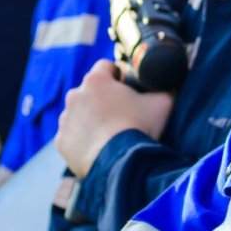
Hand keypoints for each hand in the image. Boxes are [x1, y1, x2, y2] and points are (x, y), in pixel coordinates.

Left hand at [55, 59, 173, 177]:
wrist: (120, 164)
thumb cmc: (140, 128)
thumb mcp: (163, 103)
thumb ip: (163, 89)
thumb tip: (169, 86)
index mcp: (96, 80)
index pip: (106, 67)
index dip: (118, 76)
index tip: (128, 88)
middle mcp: (75, 95)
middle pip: (89, 91)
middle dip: (102, 99)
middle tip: (121, 115)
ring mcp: (65, 119)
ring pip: (78, 114)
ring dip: (90, 119)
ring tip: (109, 135)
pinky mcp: (61, 142)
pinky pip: (72, 137)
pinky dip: (82, 140)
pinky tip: (99, 148)